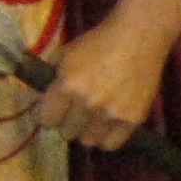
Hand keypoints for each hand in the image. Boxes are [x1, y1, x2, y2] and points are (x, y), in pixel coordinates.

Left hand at [37, 0, 180, 149]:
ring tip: (93, 118)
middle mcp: (88, 103)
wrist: (139, 36)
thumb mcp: (66, 53)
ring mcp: (111, 114)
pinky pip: (111, 144)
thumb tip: (41, 96)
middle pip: (66, 132)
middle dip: (68, 121)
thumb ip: (50, 76)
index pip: (45, 120)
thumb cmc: (99, 41)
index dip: (47, 114)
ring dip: (87, 130)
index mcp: (68, 85)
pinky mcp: (132, 119)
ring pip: (87, 141)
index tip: (53, 109)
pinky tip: (107, 125)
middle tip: (76, 110)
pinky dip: (106, 137)